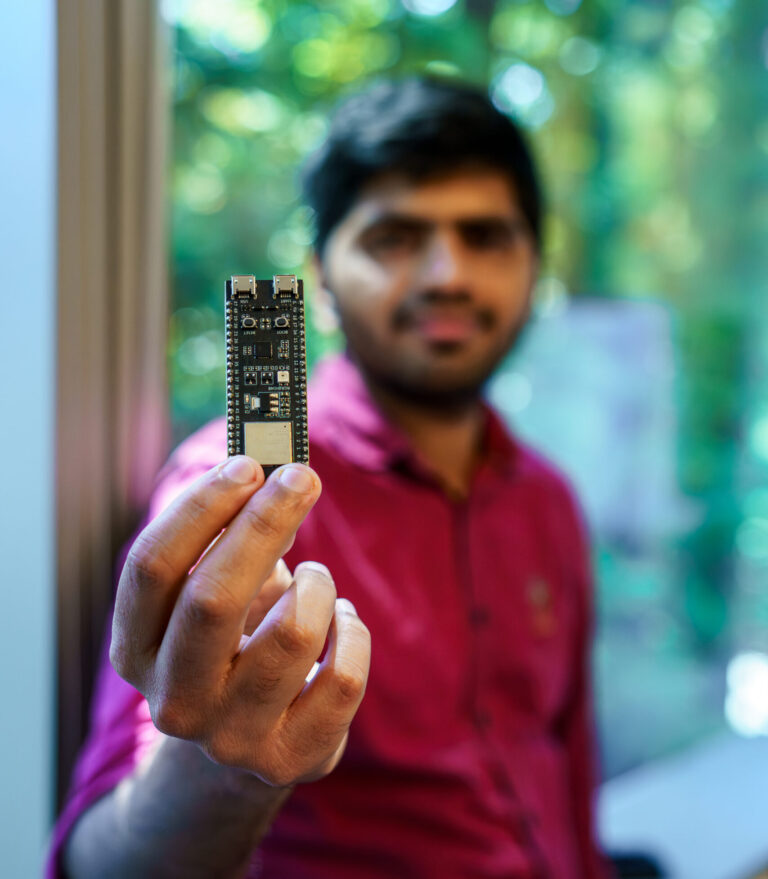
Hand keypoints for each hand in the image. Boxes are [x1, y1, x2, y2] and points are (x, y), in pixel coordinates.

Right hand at [110, 457, 370, 787]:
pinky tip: (341, 621)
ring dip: (317, 585)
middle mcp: (174, 700)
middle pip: (213, 598)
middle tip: (302, 478)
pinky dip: (352, 630)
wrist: (250, 738)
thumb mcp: (217, 591)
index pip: (152, 568)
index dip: (200, 508)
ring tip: (317, 580)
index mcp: (137, 649)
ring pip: (292, 633)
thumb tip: (278, 477)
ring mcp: (232, 738)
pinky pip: (344, 675)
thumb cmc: (233, 641)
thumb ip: (234, 540)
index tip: (247, 464)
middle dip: (265, 523)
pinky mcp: (292, 758)